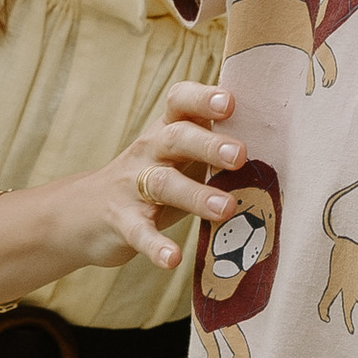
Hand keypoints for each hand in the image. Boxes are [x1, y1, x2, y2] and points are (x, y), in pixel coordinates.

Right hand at [22, 80, 246, 279]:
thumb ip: (211, 145)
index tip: (231, 102)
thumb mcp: (174, 155)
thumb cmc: (148, 178)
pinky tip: (173, 259)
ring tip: (226, 208)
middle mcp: (149, 151)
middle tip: (240, 155)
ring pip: (163, 184)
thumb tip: (276, 141)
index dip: (203, 98)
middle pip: (176, 139)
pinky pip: (139, 232)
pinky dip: (156, 246)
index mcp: (166, 130)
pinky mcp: (121, 222)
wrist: (81, 212)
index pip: (180, 102)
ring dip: (195, 195)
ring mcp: (132, 186)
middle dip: (208, 144)